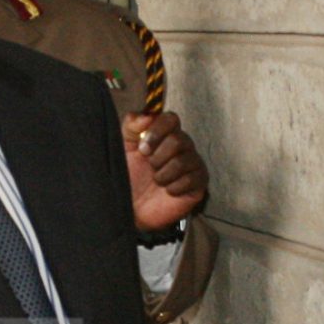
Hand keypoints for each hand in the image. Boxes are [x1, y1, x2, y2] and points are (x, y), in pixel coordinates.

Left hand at [124, 111, 207, 231]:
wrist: (131, 207)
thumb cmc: (129, 175)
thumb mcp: (124, 147)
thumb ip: (131, 125)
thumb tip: (147, 116)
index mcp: (165, 133)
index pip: (171, 119)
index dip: (157, 132)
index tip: (142, 149)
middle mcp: (183, 145)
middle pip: (178, 140)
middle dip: (158, 157)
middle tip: (150, 168)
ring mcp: (193, 163)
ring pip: (183, 161)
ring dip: (163, 174)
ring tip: (157, 181)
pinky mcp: (199, 183)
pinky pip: (191, 179)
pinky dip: (173, 187)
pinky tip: (167, 191)